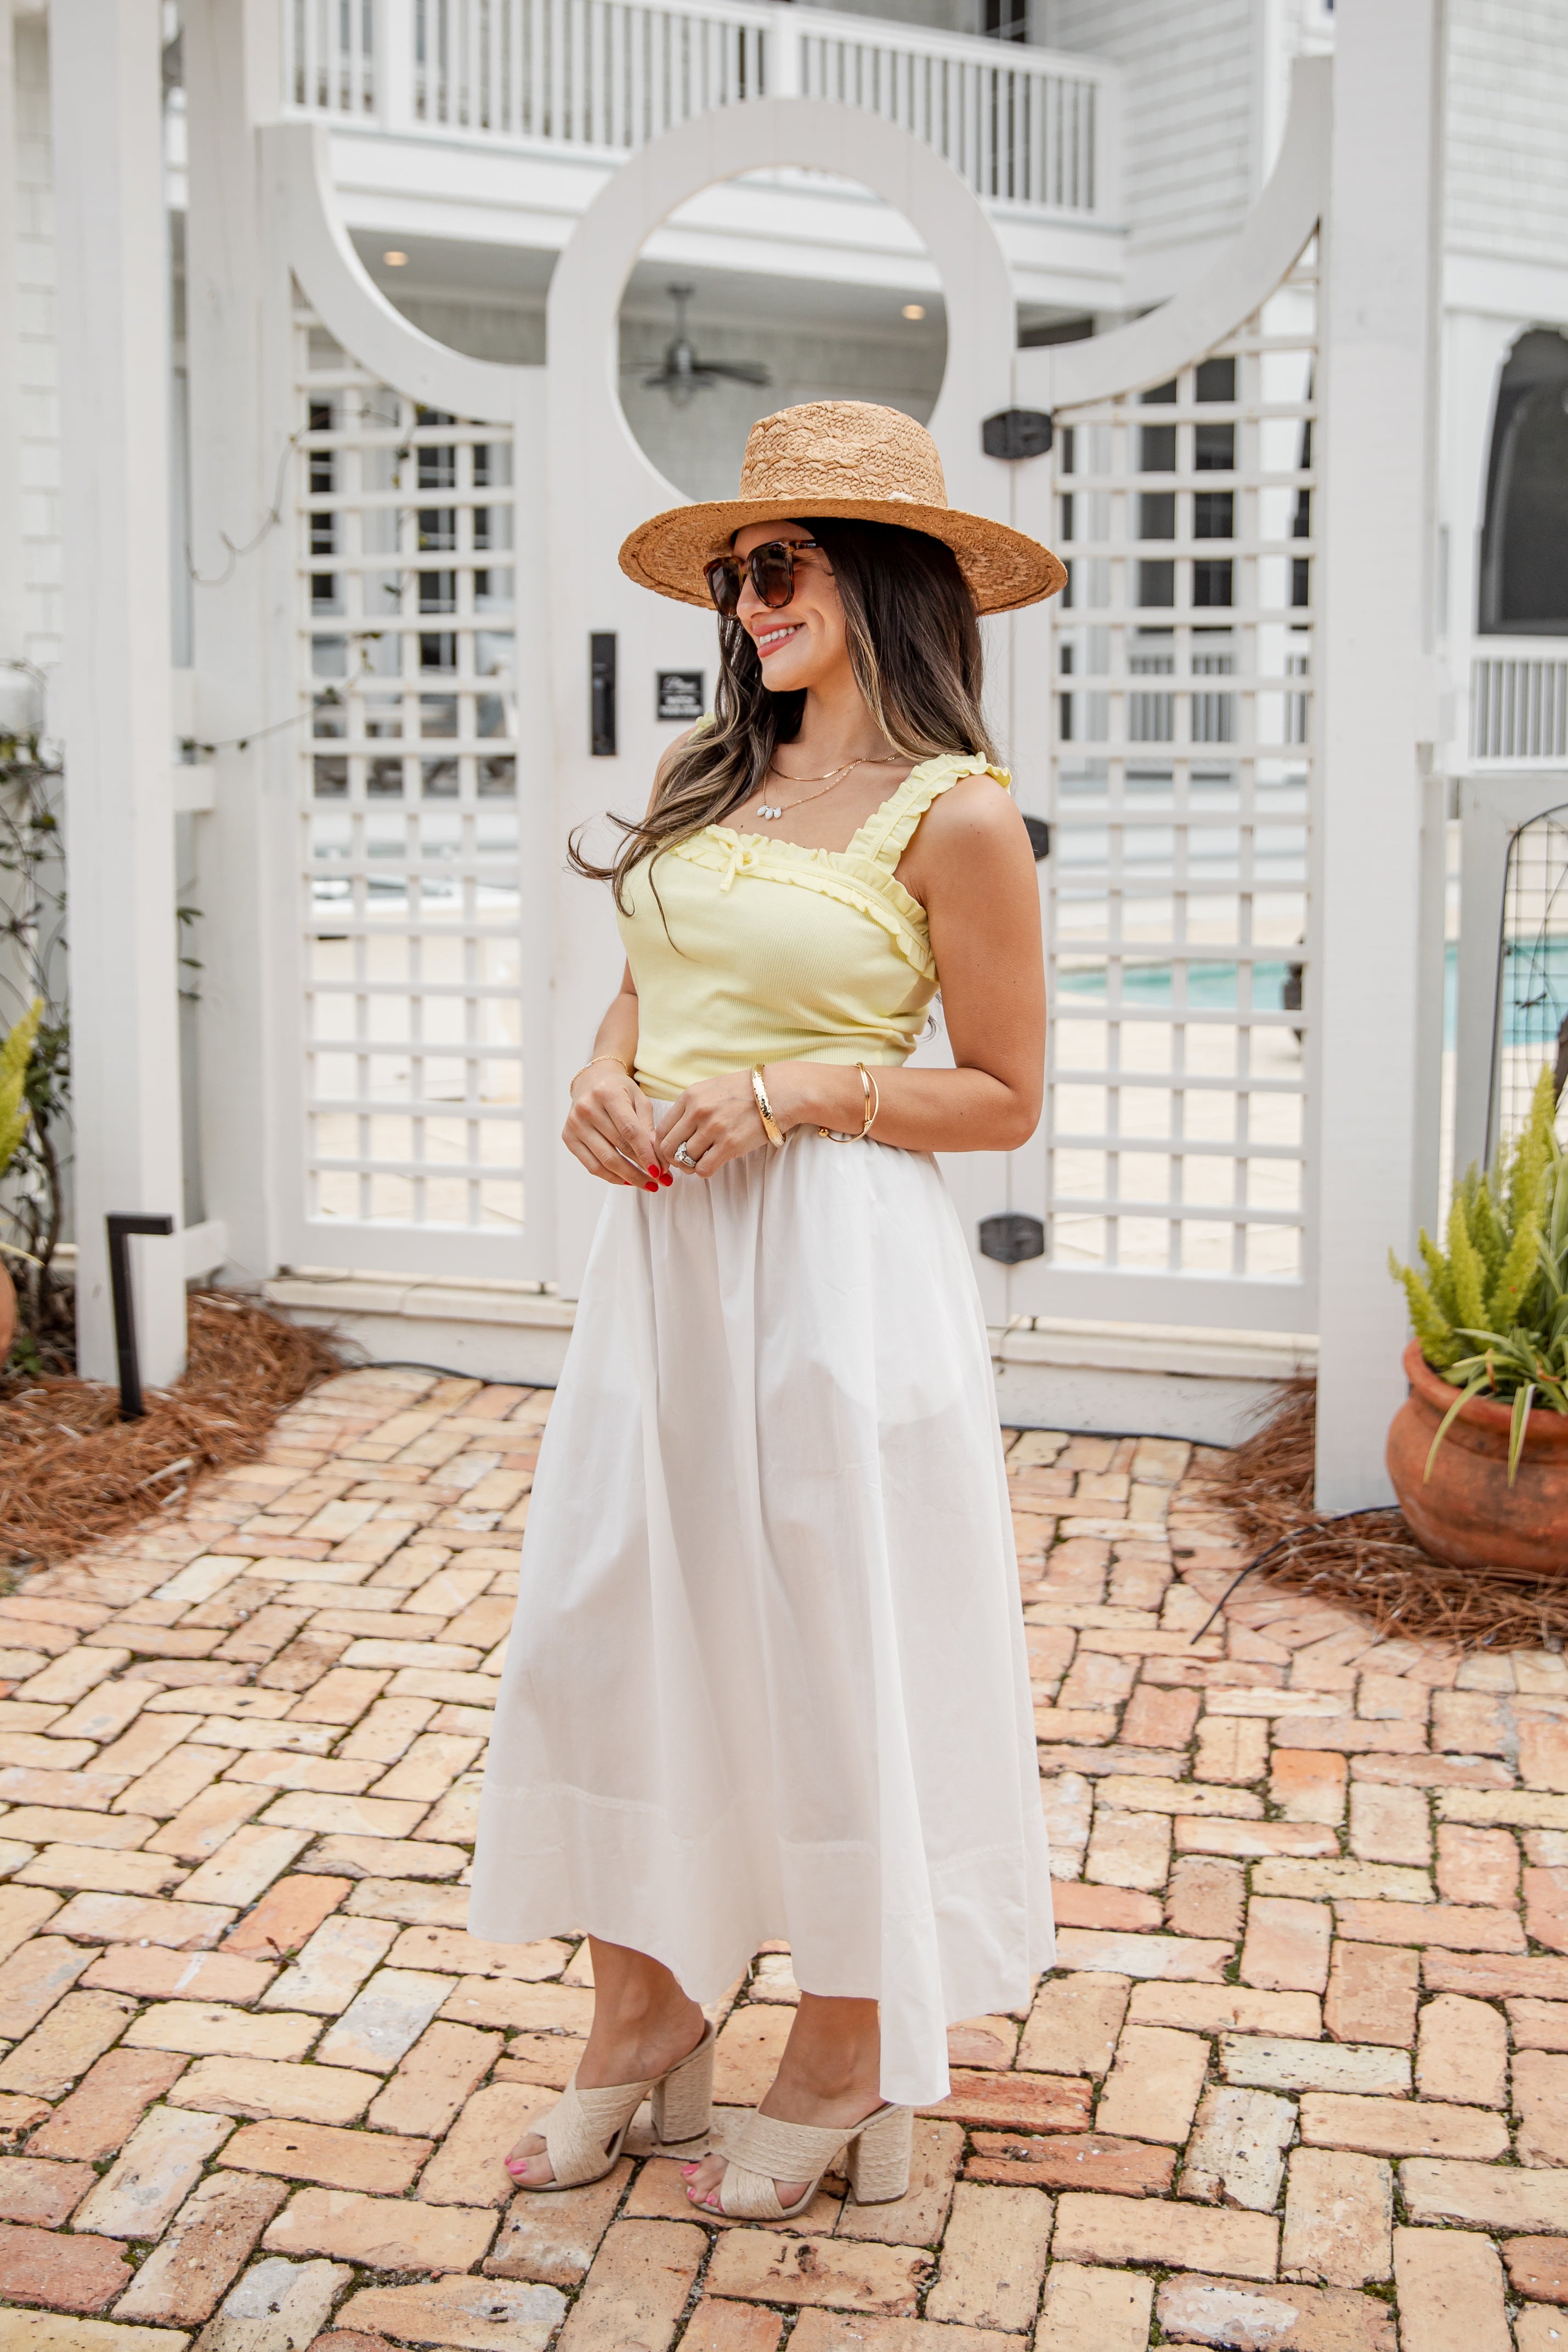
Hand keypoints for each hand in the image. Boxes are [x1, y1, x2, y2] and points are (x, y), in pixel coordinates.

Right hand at [564, 1066, 667, 1191]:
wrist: (592, 1081)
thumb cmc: (620, 1090)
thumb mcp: (639, 1101)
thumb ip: (648, 1128)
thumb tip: (658, 1159)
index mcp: (608, 1094)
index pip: (629, 1131)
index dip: (645, 1154)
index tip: (660, 1170)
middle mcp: (587, 1108)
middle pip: (618, 1147)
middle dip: (642, 1168)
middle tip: (661, 1181)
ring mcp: (575, 1124)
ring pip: (605, 1161)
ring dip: (629, 1177)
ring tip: (647, 1184)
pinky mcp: (568, 1137)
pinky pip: (592, 1166)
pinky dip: (611, 1177)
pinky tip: (628, 1180)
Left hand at [656, 1070, 770, 1178]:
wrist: (778, 1092)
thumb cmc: (745, 1091)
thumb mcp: (710, 1088)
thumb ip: (690, 1107)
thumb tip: (675, 1133)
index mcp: (690, 1097)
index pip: (661, 1130)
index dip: (662, 1146)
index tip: (671, 1152)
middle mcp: (698, 1112)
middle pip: (668, 1147)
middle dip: (673, 1159)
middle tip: (684, 1160)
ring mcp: (713, 1129)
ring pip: (685, 1160)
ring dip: (690, 1165)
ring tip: (701, 1160)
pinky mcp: (729, 1145)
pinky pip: (703, 1168)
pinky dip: (704, 1170)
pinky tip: (713, 1163)